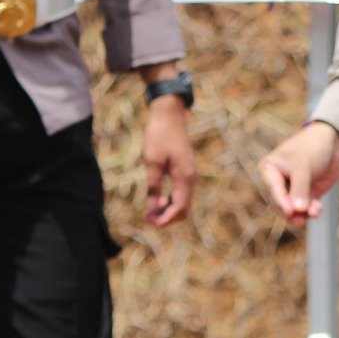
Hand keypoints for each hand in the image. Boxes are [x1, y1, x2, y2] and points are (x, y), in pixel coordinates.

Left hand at [141, 96, 194, 226]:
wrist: (169, 115)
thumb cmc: (159, 136)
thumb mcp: (152, 161)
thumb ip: (153, 186)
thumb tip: (153, 207)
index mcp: (184, 177)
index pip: (179, 207)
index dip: (166, 219)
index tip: (150, 222)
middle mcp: (190, 178)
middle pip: (184, 208)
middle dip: (167, 217)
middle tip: (148, 218)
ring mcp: (189, 174)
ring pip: (183, 202)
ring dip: (168, 210)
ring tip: (150, 210)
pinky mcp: (185, 171)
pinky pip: (181, 193)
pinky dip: (170, 200)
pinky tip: (157, 199)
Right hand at [258, 122, 338, 225]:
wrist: (332, 140)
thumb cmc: (312, 147)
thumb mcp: (304, 166)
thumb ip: (300, 188)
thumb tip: (297, 211)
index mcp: (269, 169)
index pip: (273, 190)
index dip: (282, 202)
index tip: (291, 212)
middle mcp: (278, 181)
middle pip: (281, 204)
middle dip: (292, 212)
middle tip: (301, 219)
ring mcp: (292, 189)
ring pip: (293, 210)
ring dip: (303, 213)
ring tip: (315, 212)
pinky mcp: (306, 194)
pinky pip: (305, 209)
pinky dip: (311, 211)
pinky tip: (318, 209)